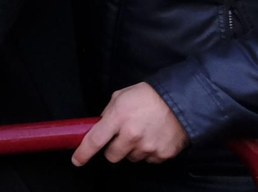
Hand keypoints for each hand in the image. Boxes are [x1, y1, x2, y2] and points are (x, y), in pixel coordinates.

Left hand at [72, 82, 189, 165]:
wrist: (181, 101)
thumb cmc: (148, 96)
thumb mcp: (121, 96)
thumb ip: (108, 112)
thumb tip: (99, 126)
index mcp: (118, 118)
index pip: (95, 140)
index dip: (83, 153)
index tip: (77, 160)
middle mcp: (132, 135)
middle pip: (112, 156)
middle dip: (113, 149)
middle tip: (122, 137)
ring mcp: (148, 147)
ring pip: (131, 158)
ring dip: (133, 149)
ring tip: (143, 132)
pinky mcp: (162, 154)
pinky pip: (149, 160)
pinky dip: (149, 152)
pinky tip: (154, 137)